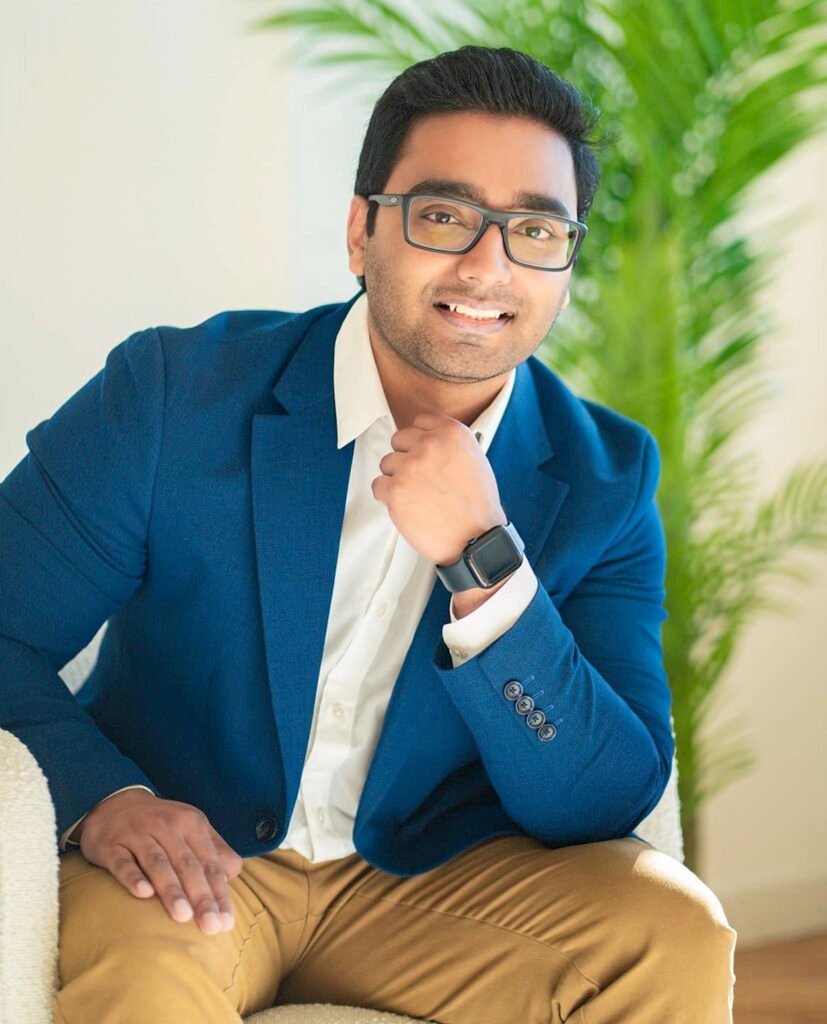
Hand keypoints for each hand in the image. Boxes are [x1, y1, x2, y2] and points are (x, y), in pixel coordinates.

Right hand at [74, 789, 243, 936]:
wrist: (115, 803)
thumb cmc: (162, 825)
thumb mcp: (191, 828)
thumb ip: (214, 850)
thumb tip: (233, 875)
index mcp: (191, 823)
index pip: (210, 862)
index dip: (219, 893)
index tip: (226, 923)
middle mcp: (167, 826)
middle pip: (188, 864)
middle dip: (201, 896)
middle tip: (210, 925)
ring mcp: (138, 834)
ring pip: (158, 863)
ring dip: (171, 889)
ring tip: (183, 916)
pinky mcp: (111, 845)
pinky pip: (123, 862)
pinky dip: (133, 877)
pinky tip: (143, 894)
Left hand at [372, 412, 506, 564]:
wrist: (477, 540)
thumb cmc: (478, 505)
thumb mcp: (474, 460)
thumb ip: (449, 444)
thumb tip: (424, 441)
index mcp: (452, 432)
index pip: (420, 421)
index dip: (419, 440)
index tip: (424, 454)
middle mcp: (429, 444)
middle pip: (398, 440)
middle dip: (406, 457)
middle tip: (420, 479)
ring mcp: (410, 467)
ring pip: (386, 463)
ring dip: (396, 478)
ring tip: (417, 496)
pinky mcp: (396, 491)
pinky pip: (378, 485)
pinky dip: (387, 497)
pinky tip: (406, 506)